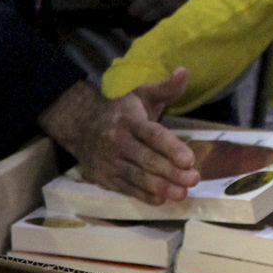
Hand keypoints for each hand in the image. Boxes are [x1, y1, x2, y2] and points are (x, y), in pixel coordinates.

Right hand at [40, 72, 200, 204]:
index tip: (189, 159)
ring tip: (181, 194)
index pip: (152, 135)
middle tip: (193, 179)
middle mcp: (117, 141)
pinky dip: (143, 195)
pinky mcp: (104, 177)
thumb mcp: (140, 94)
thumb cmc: (119, 110)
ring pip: (135, 177)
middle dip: (170, 171)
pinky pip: (125, 188)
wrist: (79, 125)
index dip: (170, 147)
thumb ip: (165, 88)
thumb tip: (184, 72)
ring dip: (159, 187)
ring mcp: (108, 162)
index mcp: (128, 120)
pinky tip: (160, 200)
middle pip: (146, 159)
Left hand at [114, 0, 203, 21]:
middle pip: (131, 11)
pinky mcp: (171, 12)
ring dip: (137, 15)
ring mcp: (164, 6)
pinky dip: (148, 18)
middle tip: (125, 3)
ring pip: (142, 19)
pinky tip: (147, 11)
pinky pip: (154, 21)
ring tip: (136, 8)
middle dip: (126, 8)